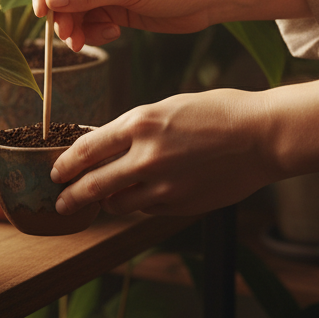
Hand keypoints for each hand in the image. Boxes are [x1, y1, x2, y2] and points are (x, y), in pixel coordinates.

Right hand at [30, 0, 221, 51]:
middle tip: (67, 36)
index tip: (42, 11)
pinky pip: (90, 19)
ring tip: (85, 42)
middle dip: (61, 13)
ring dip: (75, 26)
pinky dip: (93, 30)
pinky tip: (112, 34)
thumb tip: (50, 0)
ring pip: (74, 8)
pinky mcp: (115, 5)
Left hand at [51, 78, 318, 218]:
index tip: (57, 171)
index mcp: (140, 122)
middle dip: (72, 196)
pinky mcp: (180, 205)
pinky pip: (145, 209)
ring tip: (97, 203)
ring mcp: (163, 185)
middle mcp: (146, 156)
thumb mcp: (168, 107)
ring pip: (117, 203)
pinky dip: (136, 206)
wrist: (261, 136)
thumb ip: (136, 129)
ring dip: (104, 203)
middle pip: (93, 185)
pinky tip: (136, 200)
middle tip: (61, 202)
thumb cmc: (218, 112)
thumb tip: (109, 147)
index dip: (66, 164)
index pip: (88, 149)